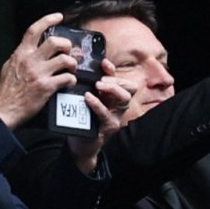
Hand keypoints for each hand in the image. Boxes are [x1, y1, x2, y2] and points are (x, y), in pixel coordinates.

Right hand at [0, 13, 77, 128]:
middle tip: (68, 51)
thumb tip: (30, 49)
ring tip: (71, 68)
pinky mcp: (46, 87)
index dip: (48, 20)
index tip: (58, 16)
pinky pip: (67, 78)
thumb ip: (20, 56)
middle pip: (55, 42)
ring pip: (64, 59)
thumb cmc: (6, 90)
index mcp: (21, 54)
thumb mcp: (9, 67)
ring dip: (72, 63)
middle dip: (66, 45)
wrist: (5, 110)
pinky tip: (69, 81)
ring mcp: (39, 73)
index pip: (34, 30)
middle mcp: (30, 61)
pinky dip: (71, 79)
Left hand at [67, 59, 136, 173]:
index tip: (104, 63)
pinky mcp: (109, 127)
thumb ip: (89, 87)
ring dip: (112, 89)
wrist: (79, 145)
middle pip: (130, 88)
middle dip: (117, 80)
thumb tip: (84, 69)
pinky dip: (97, 103)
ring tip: (98, 85)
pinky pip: (106, 113)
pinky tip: (88, 97)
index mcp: (114, 97)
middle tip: (101, 79)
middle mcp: (119, 106)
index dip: (114, 71)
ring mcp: (116, 116)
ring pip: (124, 99)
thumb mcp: (87, 100)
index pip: (122, 80)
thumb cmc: (83, 120)